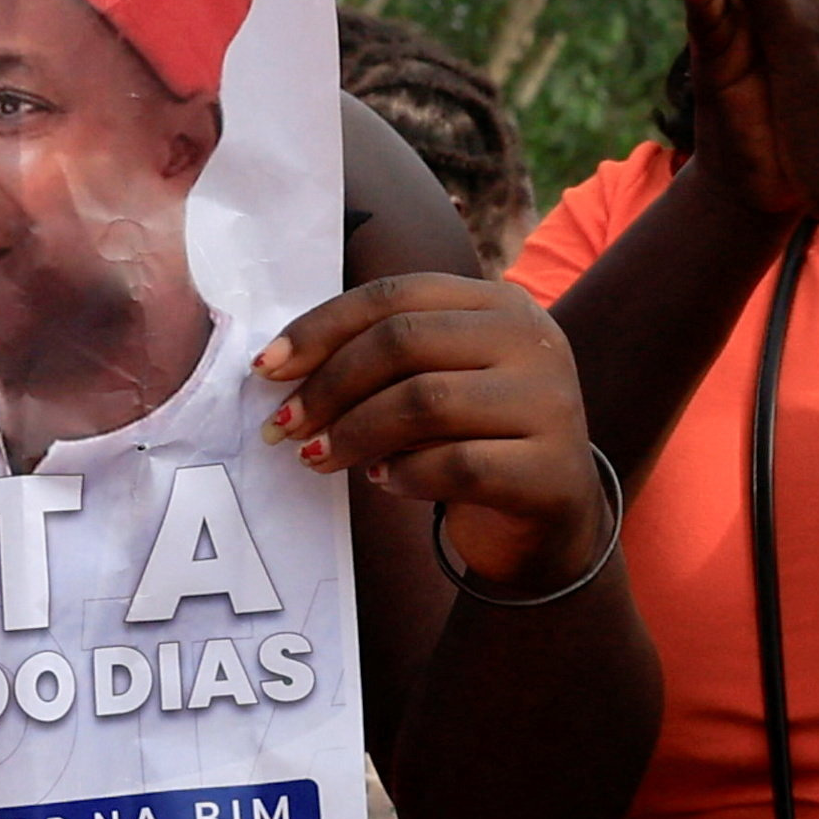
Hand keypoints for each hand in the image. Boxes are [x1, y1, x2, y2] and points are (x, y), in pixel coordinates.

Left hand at [260, 271, 619, 595]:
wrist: (548, 523)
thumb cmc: (474, 443)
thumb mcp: (438, 383)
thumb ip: (384, 361)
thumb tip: (282, 366)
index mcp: (499, 306)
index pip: (395, 295)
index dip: (322, 327)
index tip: (266, 368)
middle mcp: (534, 341)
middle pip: (404, 342)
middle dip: (328, 386)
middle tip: (285, 428)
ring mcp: (551, 403)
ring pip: (425, 401)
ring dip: (353, 433)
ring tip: (319, 459)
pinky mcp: (552, 469)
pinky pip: (457, 465)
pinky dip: (404, 475)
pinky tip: (383, 482)